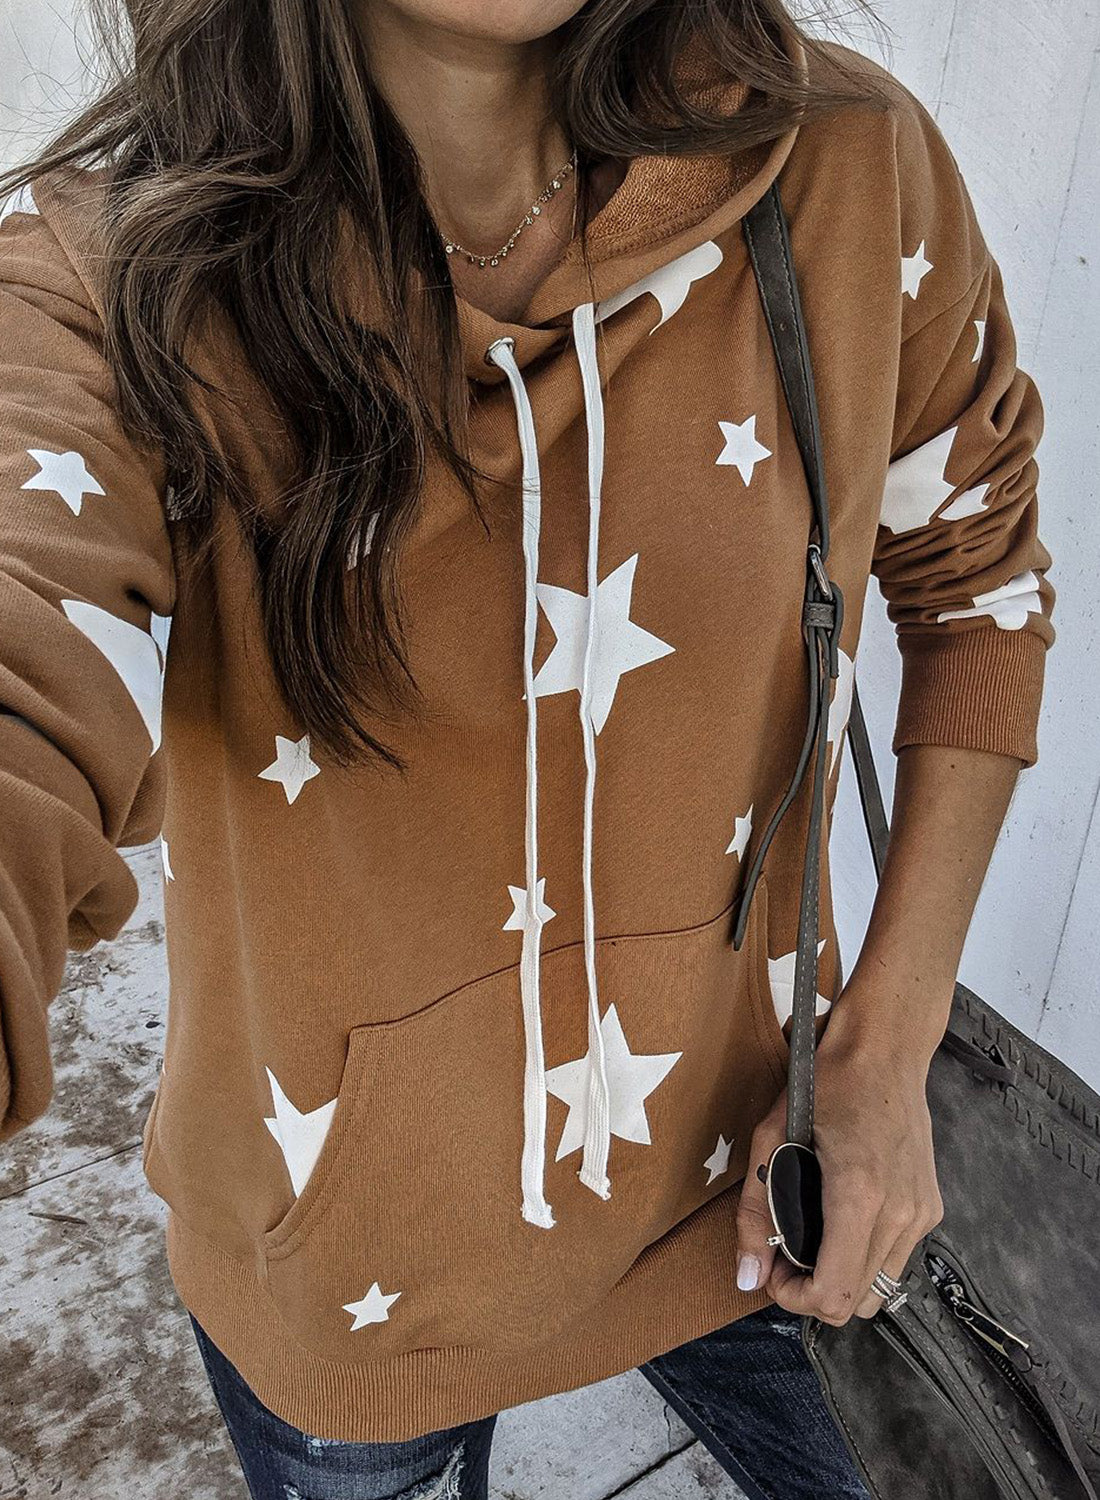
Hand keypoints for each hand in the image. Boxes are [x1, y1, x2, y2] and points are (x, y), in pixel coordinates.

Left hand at [734, 984, 944, 1324]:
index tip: (772, 1273)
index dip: (794, 1299)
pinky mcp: (931, 1206)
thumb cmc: (824, 1081)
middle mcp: (900, 1213)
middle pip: (856, 1303)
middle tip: (784, 1258)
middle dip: (812, 1293)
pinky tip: (840, 1224)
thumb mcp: (771, 1137)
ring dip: (841, 1280)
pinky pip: (897, 1259)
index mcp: (859, 1196)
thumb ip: (755, 1213)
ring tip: (810, 1244)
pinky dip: (866, 1258)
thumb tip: (748, 1279)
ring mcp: (922, 1211)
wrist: (885, 1046)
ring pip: (881, 1288)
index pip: (834, 1294)